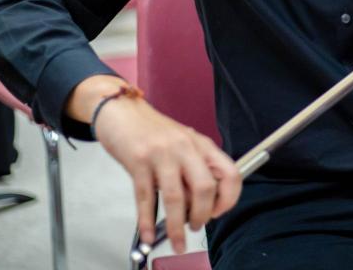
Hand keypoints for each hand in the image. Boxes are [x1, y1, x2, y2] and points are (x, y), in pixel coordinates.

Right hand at [94, 97, 241, 253]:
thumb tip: (201, 205)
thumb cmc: (154, 132)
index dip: (229, 198)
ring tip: (177, 240)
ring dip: (177, 226)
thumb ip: (194, 171)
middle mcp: (185, 148)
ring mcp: (162, 154)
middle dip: (202, 215)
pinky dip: (147, 221)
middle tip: (196, 227)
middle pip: (205, 188)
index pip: (230, 173)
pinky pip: (145, 198)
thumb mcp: (183, 146)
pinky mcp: (138, 162)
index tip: (218, 213)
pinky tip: (149, 234)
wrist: (122, 112)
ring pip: (175, 197)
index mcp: (202, 145)